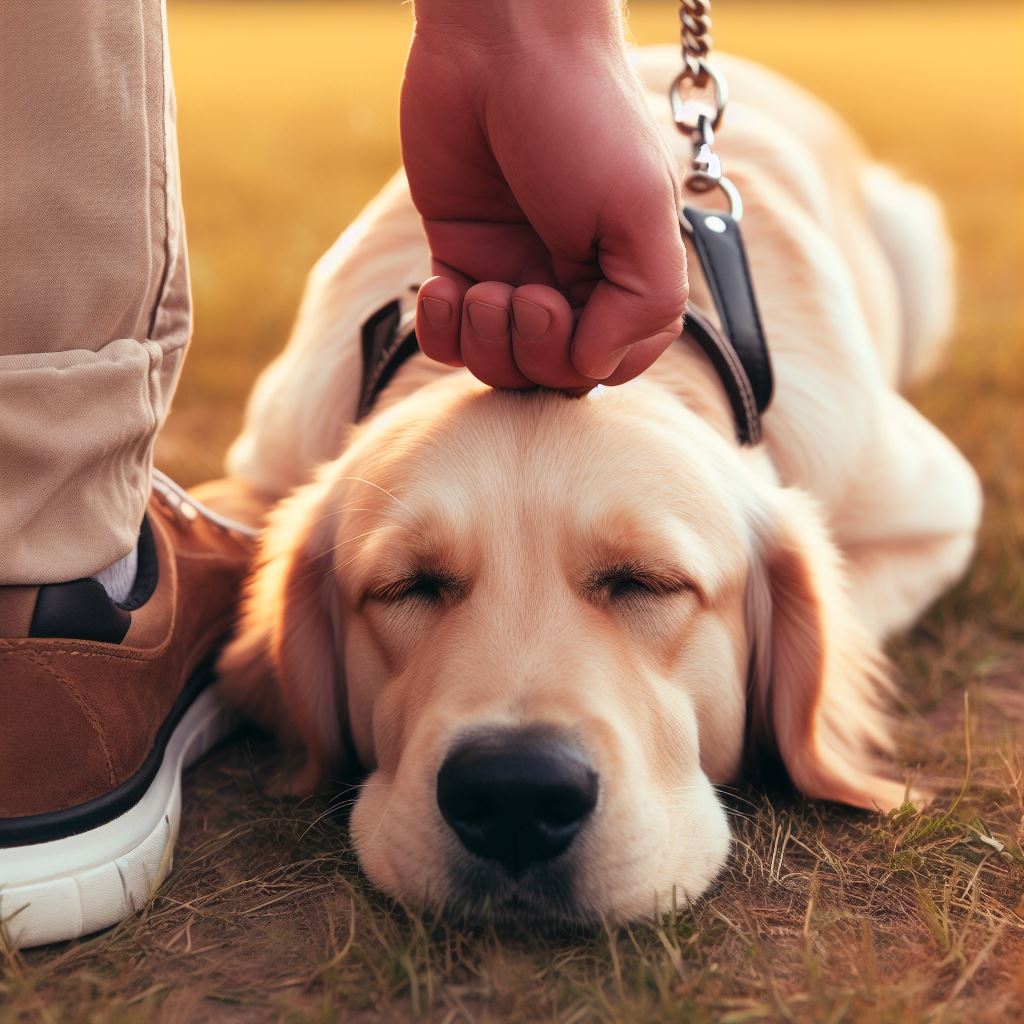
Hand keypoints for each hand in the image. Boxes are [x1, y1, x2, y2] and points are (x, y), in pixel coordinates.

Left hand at [401, 0, 686, 388]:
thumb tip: (592, 366)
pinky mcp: (459, 259)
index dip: (578, 360)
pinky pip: (446, 336)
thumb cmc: (582, 121)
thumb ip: (643, 304)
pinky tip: (441, 286)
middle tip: (518, 291)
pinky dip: (440, 329)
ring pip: (496, 363)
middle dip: (528, 350)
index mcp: (624, 279)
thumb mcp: (639, 213)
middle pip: (547, 374)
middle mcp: (570, 284)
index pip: (606, 367)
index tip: (561, 302)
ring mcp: (512, 273)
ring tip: (478, 287)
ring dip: (483, 342)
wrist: (502, 45)